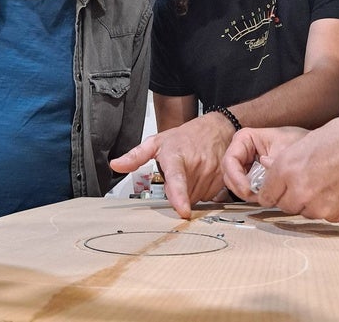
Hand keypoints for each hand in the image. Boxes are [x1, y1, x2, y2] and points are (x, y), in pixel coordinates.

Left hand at [110, 112, 234, 217]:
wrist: (216, 128)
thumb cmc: (186, 136)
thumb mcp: (157, 142)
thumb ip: (136, 156)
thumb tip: (116, 165)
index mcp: (177, 157)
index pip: (177, 180)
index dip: (179, 196)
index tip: (182, 210)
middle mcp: (197, 165)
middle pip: (184, 196)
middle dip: (179, 192)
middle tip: (179, 174)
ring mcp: (211, 173)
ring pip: (197, 198)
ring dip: (192, 192)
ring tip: (192, 173)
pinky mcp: (222, 179)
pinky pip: (210, 197)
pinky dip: (204, 191)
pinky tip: (203, 176)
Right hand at [221, 126, 307, 201]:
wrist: (310, 148)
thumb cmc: (297, 142)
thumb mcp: (285, 152)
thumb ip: (272, 168)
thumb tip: (261, 184)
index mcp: (244, 139)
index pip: (230, 160)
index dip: (236, 178)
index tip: (248, 191)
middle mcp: (241, 151)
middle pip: (229, 174)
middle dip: (242, 188)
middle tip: (256, 197)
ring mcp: (245, 165)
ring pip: (236, 184)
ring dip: (248, 194)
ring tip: (265, 197)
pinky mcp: (252, 176)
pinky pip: (246, 189)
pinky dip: (254, 195)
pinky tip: (266, 196)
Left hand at [223, 116, 338, 221]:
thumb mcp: (308, 140)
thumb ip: (288, 159)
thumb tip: (270, 165)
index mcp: (287, 168)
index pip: (266, 195)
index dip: (272, 191)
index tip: (277, 190)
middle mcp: (300, 191)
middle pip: (285, 206)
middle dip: (291, 197)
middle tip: (306, 183)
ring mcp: (319, 206)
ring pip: (305, 212)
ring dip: (310, 203)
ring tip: (326, 183)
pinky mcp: (338, 216)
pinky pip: (325, 216)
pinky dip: (329, 207)